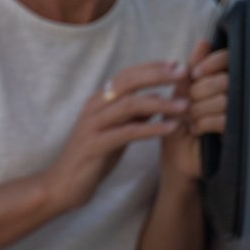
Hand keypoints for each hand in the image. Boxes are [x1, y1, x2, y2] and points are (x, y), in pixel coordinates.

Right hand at [40, 60, 188, 214]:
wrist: (64, 185)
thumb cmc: (93, 158)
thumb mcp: (116, 131)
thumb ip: (133, 115)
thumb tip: (158, 98)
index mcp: (99, 100)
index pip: (128, 75)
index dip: (153, 67)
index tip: (178, 65)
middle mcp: (94, 106)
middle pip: (129, 82)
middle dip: (158, 75)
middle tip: (184, 74)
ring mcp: (93, 124)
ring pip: (130, 104)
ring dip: (161, 103)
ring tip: (185, 106)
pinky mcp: (95, 145)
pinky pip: (128, 132)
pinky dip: (152, 128)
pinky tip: (171, 128)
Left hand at [160, 38, 231, 185]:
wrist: (180, 159)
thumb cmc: (182, 122)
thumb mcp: (183, 91)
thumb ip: (193, 67)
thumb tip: (204, 42)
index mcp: (230, 79)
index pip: (230, 58)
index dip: (211, 62)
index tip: (193, 74)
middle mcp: (243, 93)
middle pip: (225, 79)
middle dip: (199, 91)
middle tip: (186, 103)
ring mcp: (245, 113)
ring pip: (225, 99)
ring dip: (199, 108)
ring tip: (188, 117)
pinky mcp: (243, 133)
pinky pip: (225, 120)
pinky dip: (204, 122)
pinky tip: (195, 128)